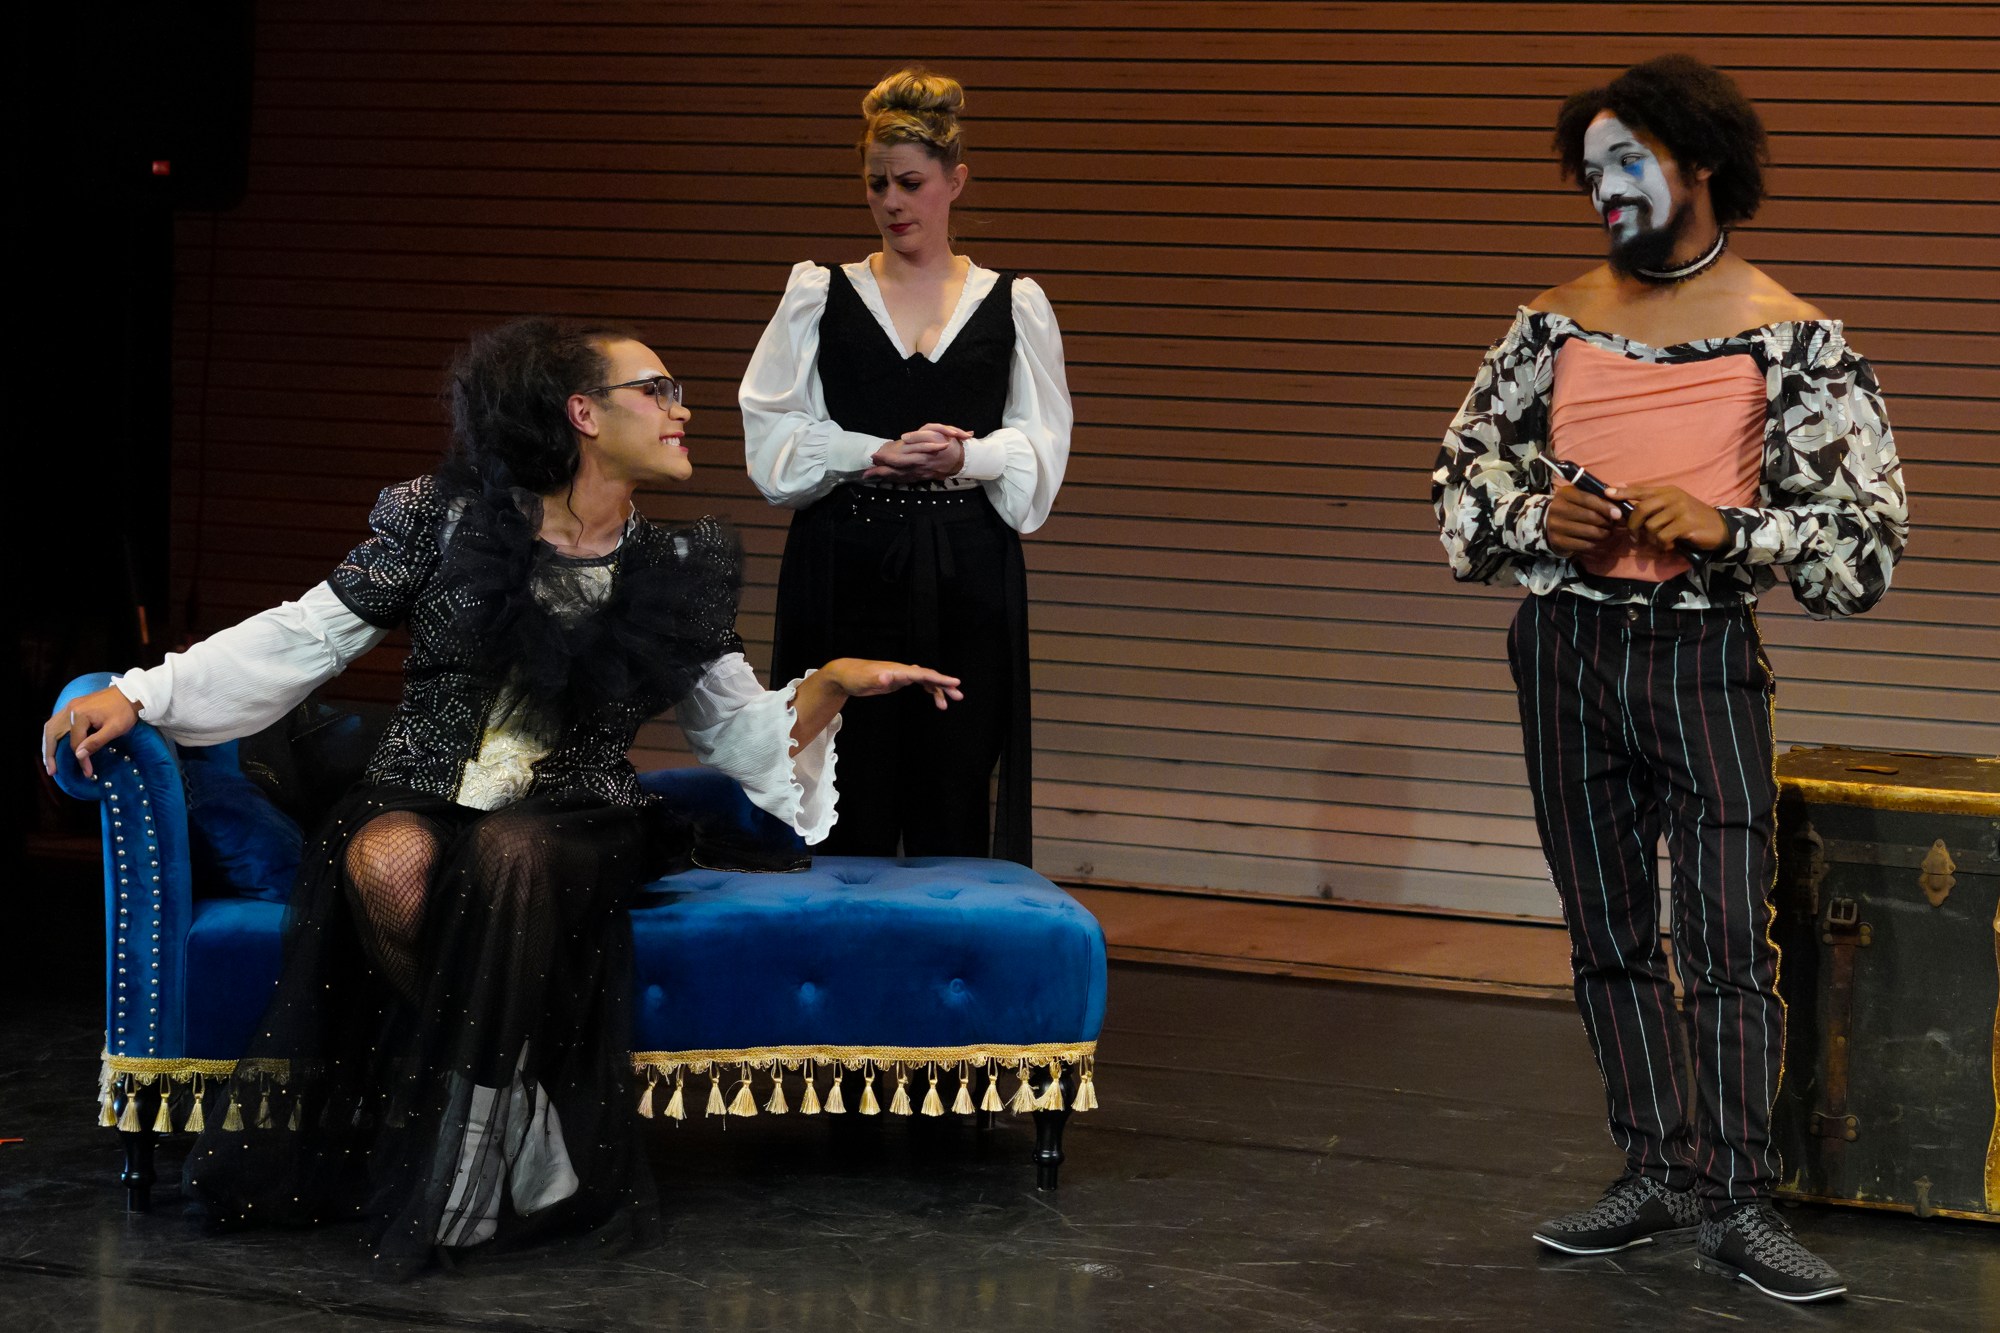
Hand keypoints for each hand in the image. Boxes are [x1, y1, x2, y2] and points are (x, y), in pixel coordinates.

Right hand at [41, 685, 139, 779]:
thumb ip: (96, 742)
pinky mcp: (73, 706)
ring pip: (50, 727)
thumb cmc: (125, 711)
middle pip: (52, 734)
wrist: (132, 692)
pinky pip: (56, 722)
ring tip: (49, 761)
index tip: (88, 772)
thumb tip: (78, 755)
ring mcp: (70, 706)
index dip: (80, 759)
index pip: (75, 743)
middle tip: (52, 771)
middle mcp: (69, 709)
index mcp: (79, 715)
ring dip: (48, 745)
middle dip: (49, 754)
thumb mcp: (115, 729)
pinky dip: (53, 735)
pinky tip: (55, 745)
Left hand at [825, 658, 964, 710]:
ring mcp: (902, 675)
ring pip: (926, 681)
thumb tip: (887, 678)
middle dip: (944, 685)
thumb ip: (877, 679)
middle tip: (959, 695)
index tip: (955, 682)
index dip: (939, 678)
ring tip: (946, 706)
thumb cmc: (855, 677)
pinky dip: (929, 691)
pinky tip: (935, 699)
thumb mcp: (864, 680)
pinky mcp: (899, 681)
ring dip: (938, 691)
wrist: (846, 674)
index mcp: (898, 670)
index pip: (922, 674)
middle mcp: (902, 671)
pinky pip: (920, 684)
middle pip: (928, 676)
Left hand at [864, 424, 970, 481]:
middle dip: (879, 471)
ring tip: (870, 477)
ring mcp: (920, 474)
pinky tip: (887, 479)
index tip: (873, 456)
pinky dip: (895, 480)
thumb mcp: (935, 432)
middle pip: (895, 471)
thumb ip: (918, 436)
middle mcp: (918, 467)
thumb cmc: (948, 442)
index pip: (897, 459)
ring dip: (884, 478)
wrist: (962, 459)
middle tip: (865, 473)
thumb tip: (903, 439)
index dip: (884, 458)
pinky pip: (906, 480)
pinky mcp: (922, 477)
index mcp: (920, 456)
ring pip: (899, 477)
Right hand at [1545, 483, 1623, 556]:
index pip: (1588, 499)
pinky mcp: (1558, 541)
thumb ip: (1599, 495)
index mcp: (1564, 494)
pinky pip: (1585, 545)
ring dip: (1604, 534)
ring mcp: (1556, 526)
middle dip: (1607, 522)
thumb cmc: (1572, 507)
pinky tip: (1602, 544)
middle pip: (1590, 517)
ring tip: (1610, 534)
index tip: (1618, 514)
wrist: (1549, 523)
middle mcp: (1557, 508)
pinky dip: (1597, 546)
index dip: (1606, 507)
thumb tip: (1620, 501)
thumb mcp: (1580, 496)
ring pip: (1589, 532)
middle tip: (1616, 525)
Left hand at [1614, 484, 1728, 553]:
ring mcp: (1680, 509)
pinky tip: (1670, 545)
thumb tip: (1624, 497)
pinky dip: (1663, 544)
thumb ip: (1652, 503)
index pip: (1640, 490)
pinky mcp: (1686, 523)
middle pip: (1640, 509)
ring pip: (1651, 526)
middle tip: (1636, 536)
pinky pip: (1662, 536)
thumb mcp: (1672, 507)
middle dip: (1633, 526)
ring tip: (1661, 541)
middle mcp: (1672, 497)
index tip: (1606, 493)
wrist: (1719, 527)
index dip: (1622, 492)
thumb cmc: (1690, 518)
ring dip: (1652, 539)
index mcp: (1667, 491)